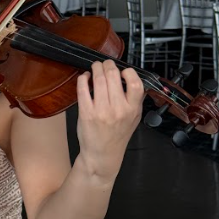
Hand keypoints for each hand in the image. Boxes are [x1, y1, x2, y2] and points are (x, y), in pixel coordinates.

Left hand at [76, 60, 143, 181]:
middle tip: (105, 64)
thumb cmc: (117, 135)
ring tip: (95, 67)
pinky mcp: (86, 112)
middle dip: (108, 65)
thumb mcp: (134, 118)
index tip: (122, 70)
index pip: (135, 83)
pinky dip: (83, 79)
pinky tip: (84, 77)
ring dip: (95, 68)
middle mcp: (118, 109)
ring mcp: (101, 110)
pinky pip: (83, 89)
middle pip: (113, 76)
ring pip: (98, 79)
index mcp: (132, 109)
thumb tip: (134, 79)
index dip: (128, 72)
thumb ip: (136, 100)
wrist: (102, 154)